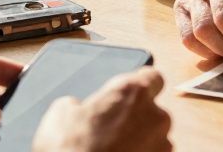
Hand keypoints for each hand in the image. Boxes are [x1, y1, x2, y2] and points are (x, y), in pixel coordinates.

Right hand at [32, 67, 170, 151]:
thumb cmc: (70, 149)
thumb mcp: (60, 113)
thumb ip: (81, 102)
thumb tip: (78, 108)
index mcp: (133, 93)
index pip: (153, 77)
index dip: (141, 84)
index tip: (131, 93)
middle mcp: (155, 115)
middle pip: (152, 110)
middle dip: (135, 118)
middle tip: (110, 130)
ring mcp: (162, 145)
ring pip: (154, 137)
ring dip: (139, 141)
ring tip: (112, 150)